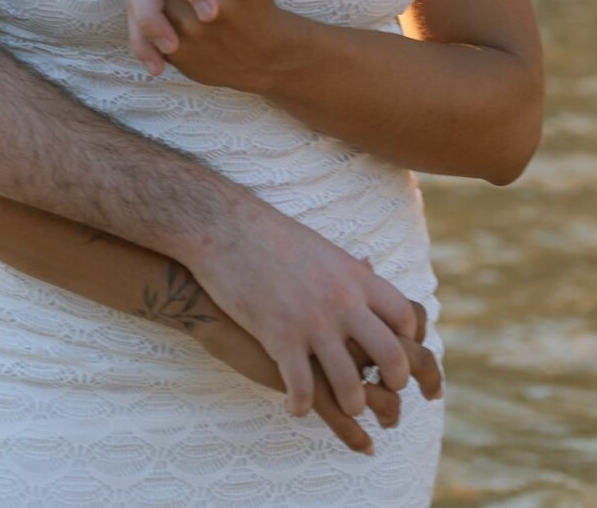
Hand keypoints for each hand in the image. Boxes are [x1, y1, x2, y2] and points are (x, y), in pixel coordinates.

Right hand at [185, 191, 433, 419]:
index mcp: (354, 277)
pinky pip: (301, 389)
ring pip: (351, 385)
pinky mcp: (279, 338)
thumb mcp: (320, 247)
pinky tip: (296, 407)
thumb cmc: (270, 235)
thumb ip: (348, 267)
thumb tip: (369, 267)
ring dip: (353, 405)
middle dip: (396, 382)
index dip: (410, 340)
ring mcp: (311, 322)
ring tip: (347, 407)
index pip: (406, 315)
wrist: (224, 227)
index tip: (396, 351)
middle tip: (386, 390)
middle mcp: (341, 301)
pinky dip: (301, 406)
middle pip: (392, 356)